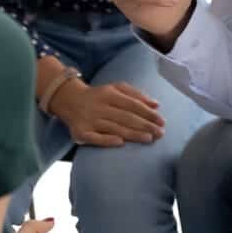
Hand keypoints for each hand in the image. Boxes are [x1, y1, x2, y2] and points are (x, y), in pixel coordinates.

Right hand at [43, 57, 165, 146]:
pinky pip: (95, 138)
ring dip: (132, 134)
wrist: (69, 100)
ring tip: (149, 139)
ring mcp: (89, 120)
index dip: (148, 113)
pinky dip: (107, 140)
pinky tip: (120, 143)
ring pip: (114, 128)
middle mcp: (99, 106)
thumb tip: (157, 105)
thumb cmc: (99, 96)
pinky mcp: (80, 132)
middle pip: (125, 117)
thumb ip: (136, 95)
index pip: (132, 104)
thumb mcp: (116, 89)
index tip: (162, 121)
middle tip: (160, 133)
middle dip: (145, 125)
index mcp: (109, 94)